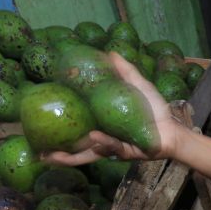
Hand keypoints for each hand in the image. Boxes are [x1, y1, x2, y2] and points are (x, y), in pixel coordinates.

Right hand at [43, 53, 182, 165]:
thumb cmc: (154, 110)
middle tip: (39, 153)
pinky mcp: (124, 153)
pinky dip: (103, 142)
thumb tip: (109, 52)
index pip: (77, 127)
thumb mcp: (138, 87)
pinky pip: (111, 148)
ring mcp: (113, 148)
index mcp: (101, 125)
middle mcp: (103, 139)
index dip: (60, 127)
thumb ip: (125, 72)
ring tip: (52, 155)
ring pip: (88, 155)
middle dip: (58, 154)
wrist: (172, 129)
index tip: (40, 123)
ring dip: (70, 157)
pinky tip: (93, 137)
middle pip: (76, 149)